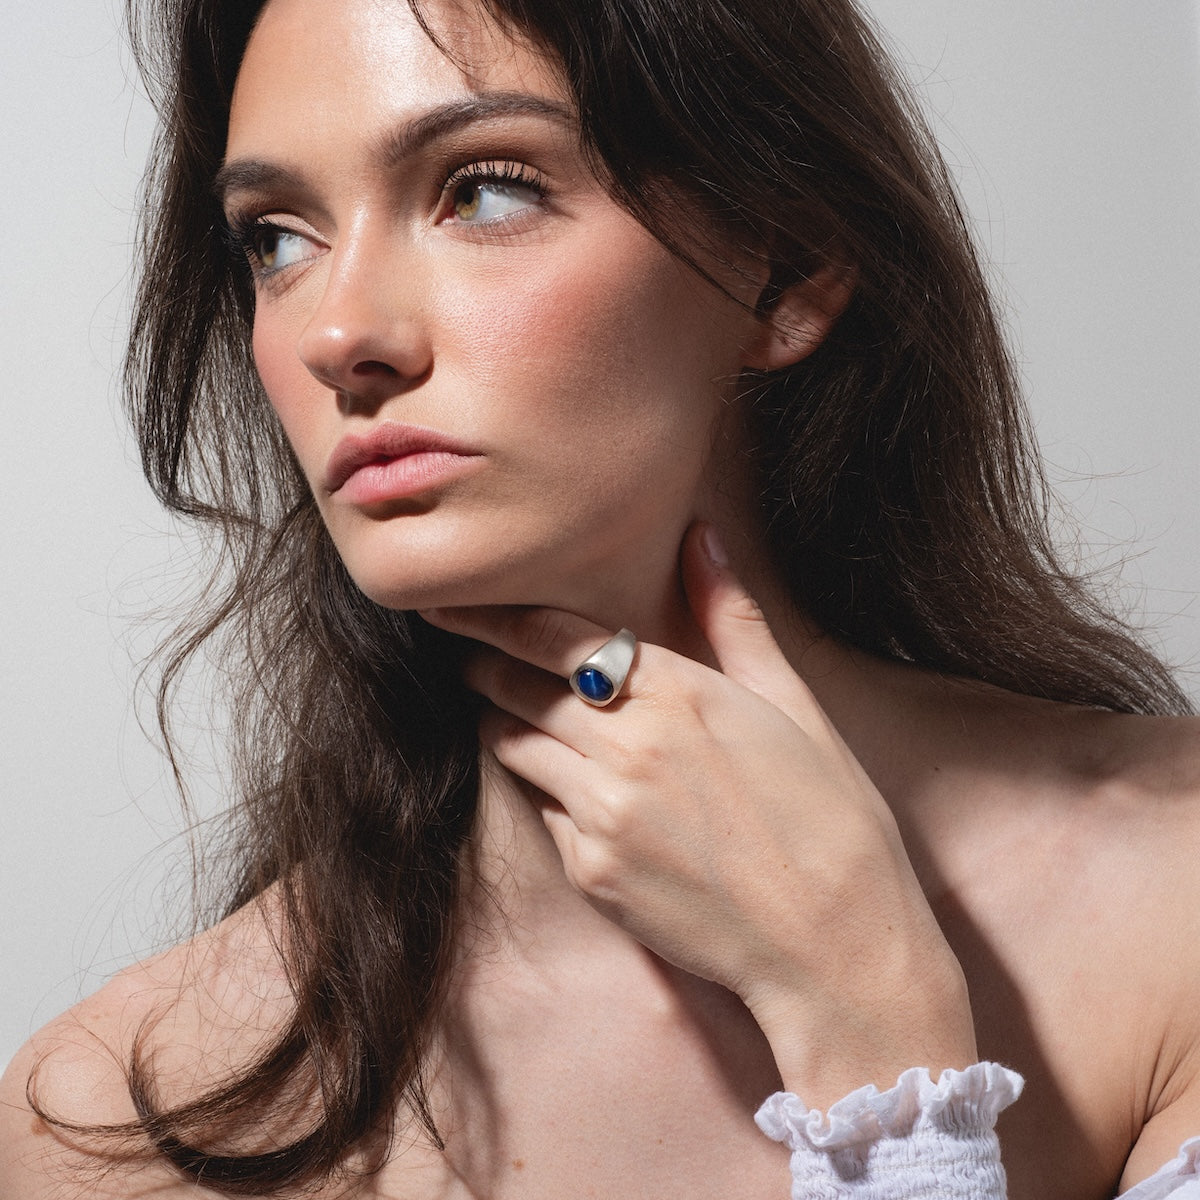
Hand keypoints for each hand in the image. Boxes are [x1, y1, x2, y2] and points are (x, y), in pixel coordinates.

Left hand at [421, 524, 976, 1102]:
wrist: (836, 945)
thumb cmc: (829, 817)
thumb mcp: (792, 703)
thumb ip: (733, 615)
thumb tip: (702, 534)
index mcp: (677, 692)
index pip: (552, 635)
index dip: (491, 615)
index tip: (451, 605)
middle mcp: (626, 747)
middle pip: (513, 686)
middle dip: (483, 663)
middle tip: (465, 652)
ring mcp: (600, 815)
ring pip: (512, 746)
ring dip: (505, 723)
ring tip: (512, 711)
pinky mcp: (590, 874)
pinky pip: (542, 812)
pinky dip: (546, 790)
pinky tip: (573, 787)